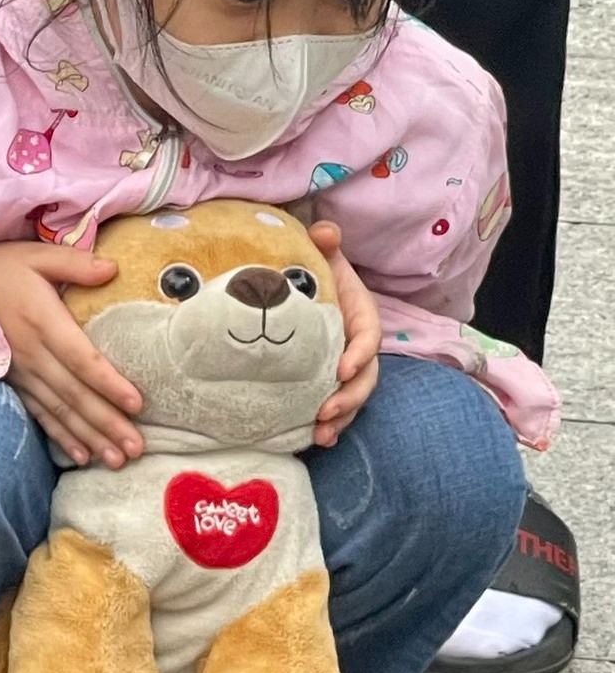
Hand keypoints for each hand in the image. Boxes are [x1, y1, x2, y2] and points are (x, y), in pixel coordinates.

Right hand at [0, 241, 143, 469]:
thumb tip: (112, 269)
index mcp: (42, 322)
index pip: (82, 359)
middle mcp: (32, 355)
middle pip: (75, 395)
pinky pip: (40, 415)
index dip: (109, 383)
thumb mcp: (35, 256)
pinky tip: (81, 456)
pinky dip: (61, 437)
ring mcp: (21, 374)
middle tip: (136, 448)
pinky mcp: (13, 384)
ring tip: (116, 460)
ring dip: (89, 438)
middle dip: (107, 424)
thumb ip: (74, 263)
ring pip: (60, 412)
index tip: (136, 404)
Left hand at [306, 220, 379, 447]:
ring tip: (319, 435)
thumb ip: (324, 244)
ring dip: (340, 420)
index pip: (368, 337)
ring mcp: (345, 370)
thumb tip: (323, 232)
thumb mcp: (323, 258)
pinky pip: (335, 410)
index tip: (342, 368)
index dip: (360, 353)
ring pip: (351, 399)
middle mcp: (358, 348)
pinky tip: (312, 441)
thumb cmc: (316, 276)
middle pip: (365, 378)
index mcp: (361, 318)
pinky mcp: (328, 385)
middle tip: (324, 412)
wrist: (304, 295)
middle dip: (349, 399)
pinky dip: (328, 426)